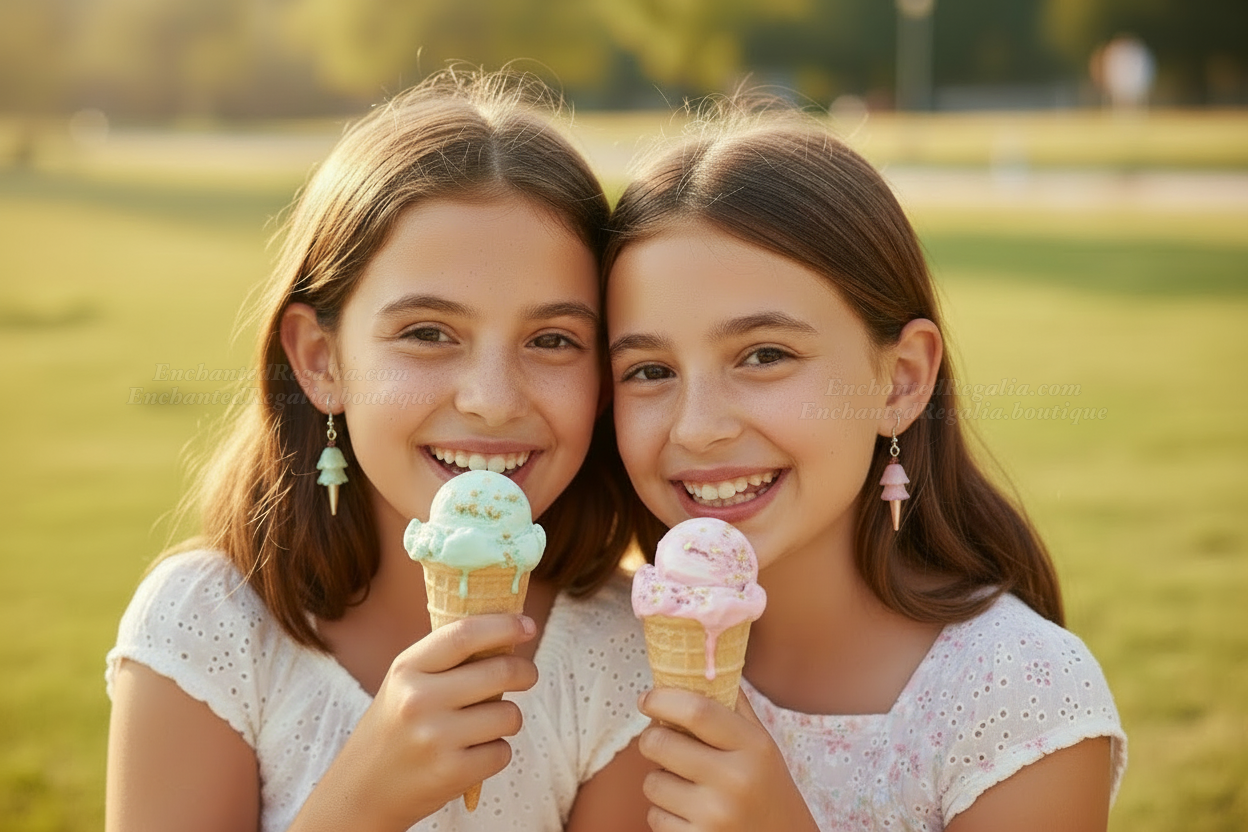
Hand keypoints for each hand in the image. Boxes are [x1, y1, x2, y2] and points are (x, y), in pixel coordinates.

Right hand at [292, 614, 538, 831]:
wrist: (362, 790)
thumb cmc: (396, 726)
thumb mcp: (406, 681)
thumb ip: (448, 658)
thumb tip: (508, 634)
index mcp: (407, 668)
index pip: (464, 634)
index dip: (504, 625)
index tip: (528, 625)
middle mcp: (418, 700)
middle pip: (500, 671)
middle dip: (525, 671)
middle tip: (527, 675)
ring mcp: (435, 738)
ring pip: (509, 715)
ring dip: (507, 719)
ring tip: (483, 726)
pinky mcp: (451, 773)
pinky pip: (502, 752)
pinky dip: (496, 752)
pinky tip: (472, 754)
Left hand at [637, 687, 817, 831]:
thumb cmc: (767, 790)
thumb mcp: (762, 746)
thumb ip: (732, 706)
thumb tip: (696, 666)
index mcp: (753, 747)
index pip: (696, 710)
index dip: (662, 699)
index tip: (648, 699)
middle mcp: (735, 781)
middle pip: (660, 743)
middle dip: (652, 739)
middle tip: (662, 741)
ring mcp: (714, 815)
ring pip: (652, 783)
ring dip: (660, 781)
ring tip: (687, 786)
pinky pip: (654, 816)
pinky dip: (664, 813)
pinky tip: (690, 814)